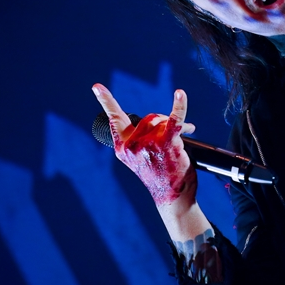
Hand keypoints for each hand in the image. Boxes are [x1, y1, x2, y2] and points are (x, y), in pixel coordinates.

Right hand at [91, 83, 196, 207]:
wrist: (171, 197)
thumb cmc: (159, 176)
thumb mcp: (140, 158)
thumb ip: (141, 138)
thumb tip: (162, 119)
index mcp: (122, 148)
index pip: (114, 119)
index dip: (106, 101)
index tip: (97, 87)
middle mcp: (132, 146)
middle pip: (148, 118)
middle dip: (162, 122)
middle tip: (176, 132)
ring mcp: (148, 144)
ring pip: (161, 120)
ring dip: (175, 123)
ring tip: (187, 132)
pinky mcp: (166, 144)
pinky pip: (174, 120)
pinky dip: (179, 106)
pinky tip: (179, 94)